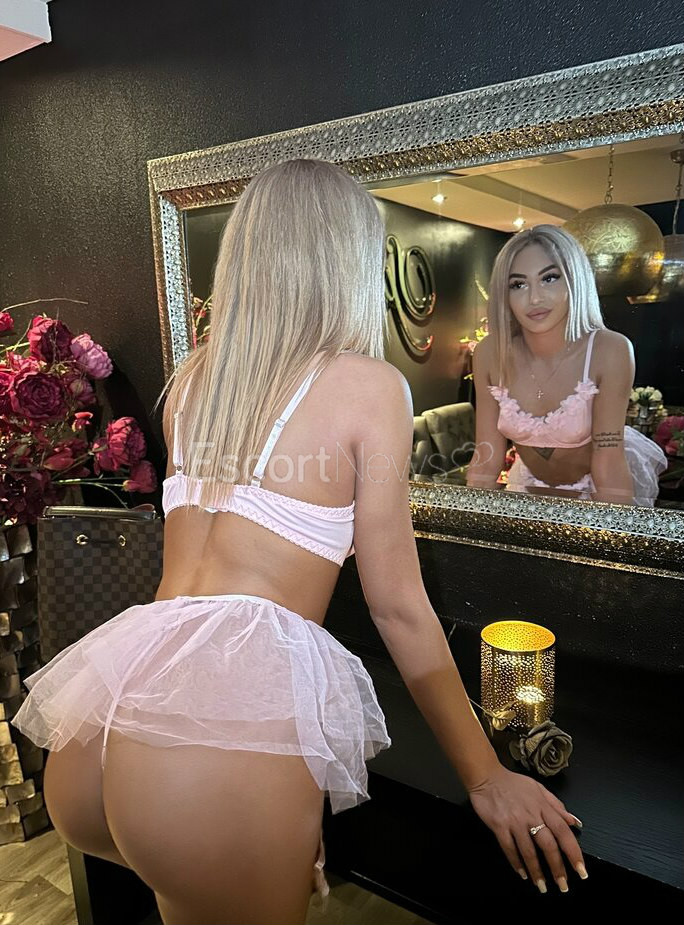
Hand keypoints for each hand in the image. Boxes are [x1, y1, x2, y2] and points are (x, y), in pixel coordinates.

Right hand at [467, 765, 586, 892]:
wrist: (486, 776)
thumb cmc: (513, 783)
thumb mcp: (538, 788)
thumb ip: (557, 805)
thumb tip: (574, 822)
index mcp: (543, 806)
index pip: (563, 831)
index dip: (573, 852)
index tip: (581, 870)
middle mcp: (531, 815)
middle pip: (548, 845)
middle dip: (557, 868)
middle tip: (563, 886)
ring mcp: (514, 821)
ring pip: (529, 851)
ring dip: (537, 871)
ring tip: (542, 886)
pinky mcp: (499, 826)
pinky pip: (509, 848)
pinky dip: (516, 862)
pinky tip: (522, 873)